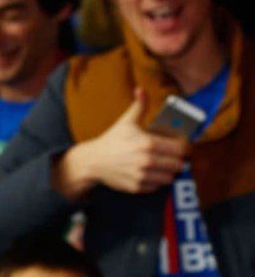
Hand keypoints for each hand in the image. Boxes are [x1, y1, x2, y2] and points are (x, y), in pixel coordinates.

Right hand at [55, 89, 186, 199]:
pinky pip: (157, 186)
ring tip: (161, 165)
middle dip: (177, 160)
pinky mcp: (137, 187)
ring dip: (168, 171)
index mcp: (148, 143)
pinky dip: (156, 181)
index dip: (185, 147)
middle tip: (171, 156)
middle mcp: (147, 161)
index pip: (182, 149)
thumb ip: (139, 105)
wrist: (93, 161)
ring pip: (170, 177)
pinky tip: (149, 172)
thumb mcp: (126, 122)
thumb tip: (140, 89)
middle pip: (179, 164)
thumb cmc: (112, 140)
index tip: (181, 145)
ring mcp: (142, 175)